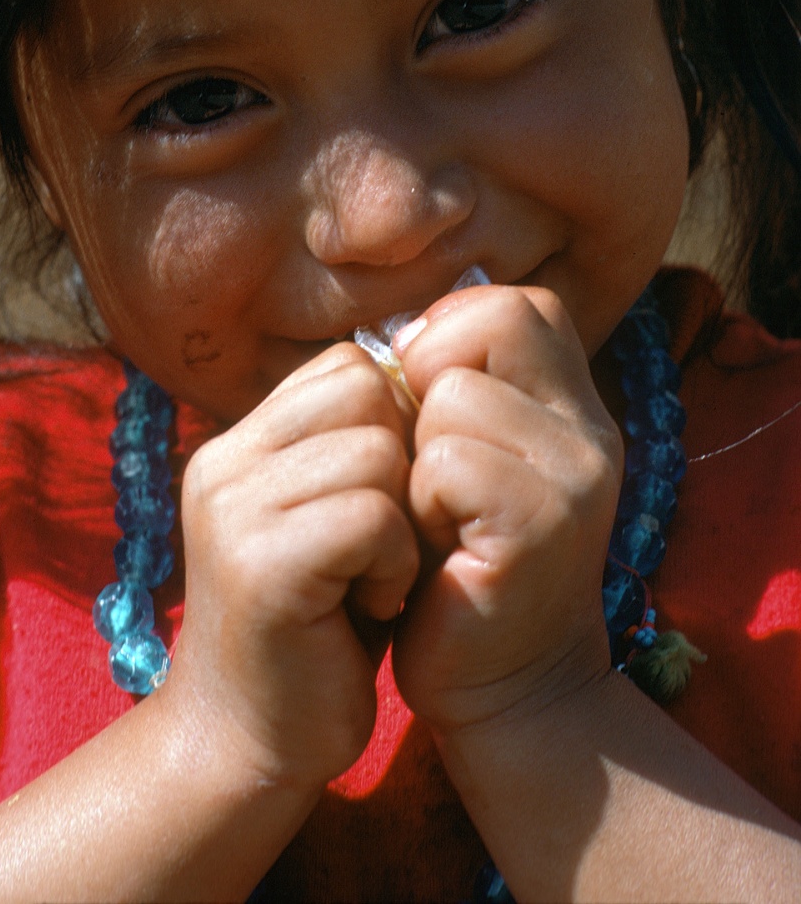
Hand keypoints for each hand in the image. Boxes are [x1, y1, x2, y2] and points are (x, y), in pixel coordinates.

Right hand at [166, 344, 419, 793]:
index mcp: (240, 443)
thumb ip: (353, 448)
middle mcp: (224, 461)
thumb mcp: (329, 517)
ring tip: (373, 578)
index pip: (348, 366)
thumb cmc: (314, 630)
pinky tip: (370, 607)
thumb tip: (425, 377)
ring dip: (401, 521)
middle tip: (383, 543)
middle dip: (402, 464)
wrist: (248, 746)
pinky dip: (394, 564)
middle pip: (366, 391)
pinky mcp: (260, 563)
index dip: (395, 423)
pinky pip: (371, 516)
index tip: (387, 501)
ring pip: (377, 451)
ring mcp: (234, 509)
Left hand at [391, 284, 622, 734]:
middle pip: (491, 323)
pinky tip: (436, 550)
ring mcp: (575, 477)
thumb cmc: (456, 562)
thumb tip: (400, 330)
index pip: (513, 304)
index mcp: (573, 404)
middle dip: (430, 382)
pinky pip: (447, 464)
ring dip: (416, 457)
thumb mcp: (461, 455)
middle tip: (425, 461)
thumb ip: (452, 385)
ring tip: (433, 516)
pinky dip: (420, 503)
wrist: (501, 687)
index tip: (424, 409)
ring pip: (453, 399)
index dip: (448, 338)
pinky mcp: (542, 528)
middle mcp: (590, 429)